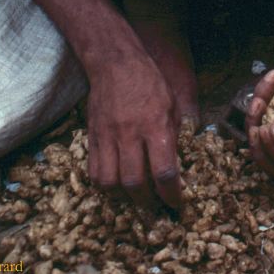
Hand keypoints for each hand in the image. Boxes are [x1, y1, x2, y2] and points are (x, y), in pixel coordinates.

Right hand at [86, 49, 194, 209]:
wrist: (115, 63)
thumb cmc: (149, 81)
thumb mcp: (172, 102)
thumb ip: (175, 133)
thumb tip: (180, 161)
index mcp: (155, 125)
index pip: (163, 170)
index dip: (171, 193)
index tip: (176, 203)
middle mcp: (130, 134)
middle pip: (135, 183)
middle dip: (148, 203)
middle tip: (156, 209)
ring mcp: (107, 137)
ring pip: (110, 183)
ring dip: (124, 198)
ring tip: (135, 199)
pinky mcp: (92, 138)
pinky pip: (94, 173)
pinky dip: (105, 186)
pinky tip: (116, 186)